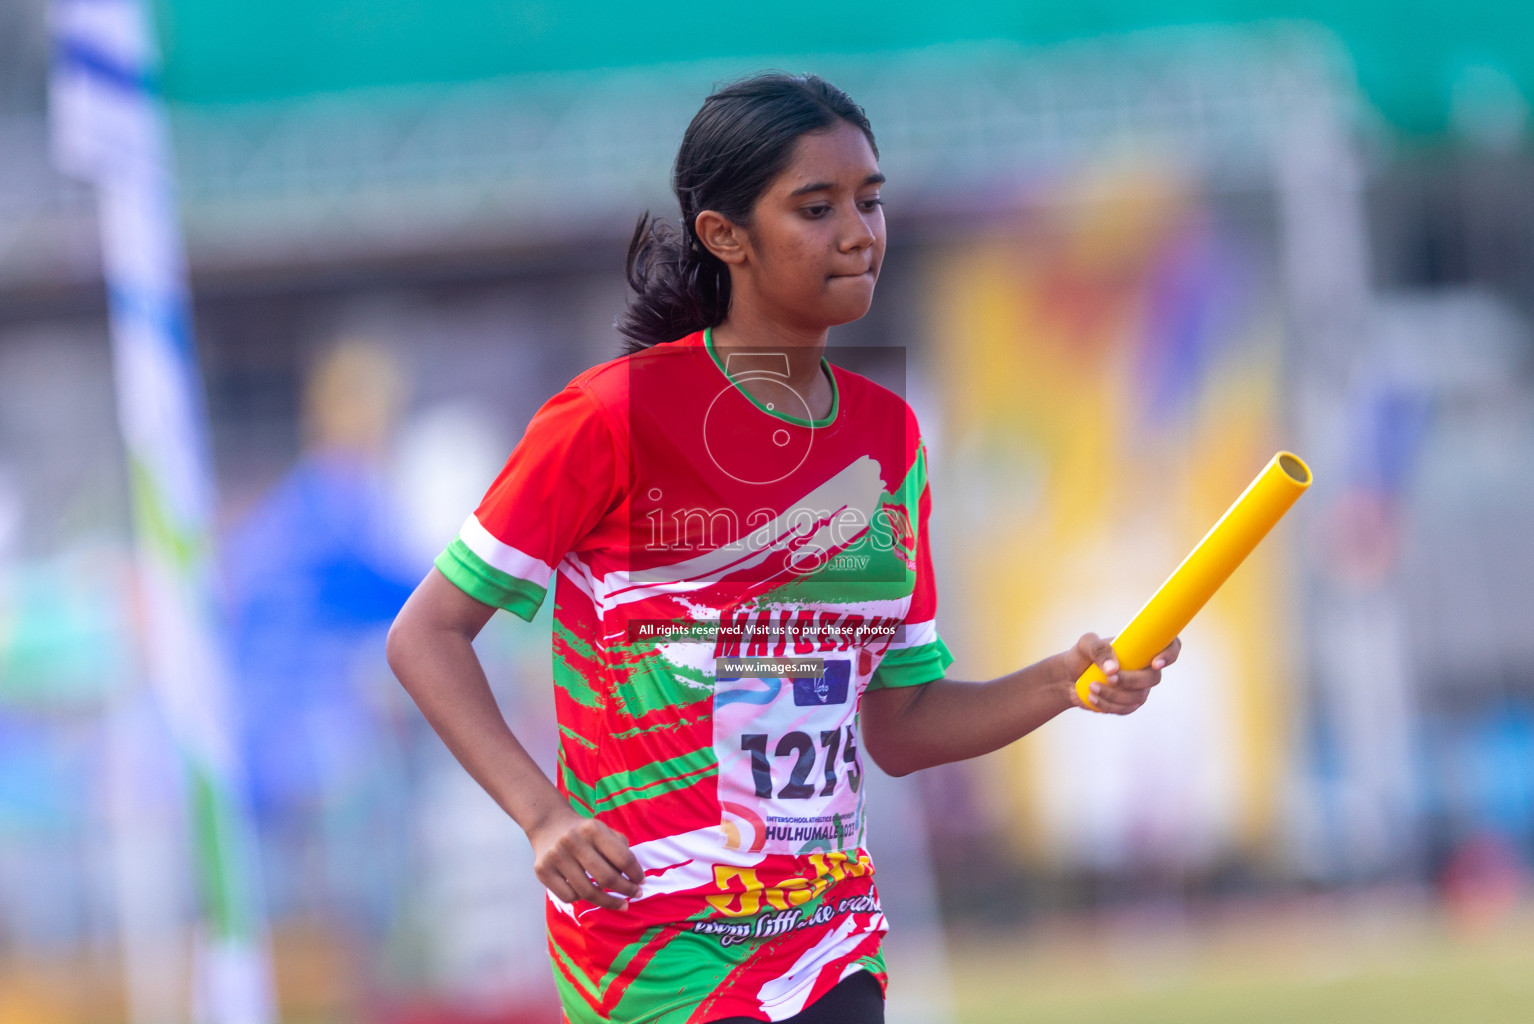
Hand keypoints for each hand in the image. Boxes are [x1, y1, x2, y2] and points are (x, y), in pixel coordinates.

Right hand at [527, 806, 643, 909]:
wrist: (549, 824)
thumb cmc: (585, 832)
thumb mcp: (605, 831)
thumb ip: (621, 850)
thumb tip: (634, 880)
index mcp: (593, 829)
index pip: (623, 858)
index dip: (636, 874)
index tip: (641, 883)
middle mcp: (573, 841)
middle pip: (606, 878)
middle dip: (626, 891)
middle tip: (635, 896)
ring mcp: (556, 857)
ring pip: (587, 892)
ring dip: (608, 902)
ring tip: (619, 903)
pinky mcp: (542, 871)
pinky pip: (569, 897)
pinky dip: (582, 899)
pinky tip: (588, 894)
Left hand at [1062, 632, 1180, 714]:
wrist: (1070, 677)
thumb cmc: (1082, 655)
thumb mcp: (1086, 645)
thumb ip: (1098, 649)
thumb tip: (1113, 668)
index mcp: (1141, 648)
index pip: (1170, 647)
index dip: (1169, 654)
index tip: (1155, 662)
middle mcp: (1145, 668)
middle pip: (1154, 678)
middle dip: (1132, 680)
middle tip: (1110, 677)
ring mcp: (1139, 688)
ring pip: (1138, 697)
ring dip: (1115, 694)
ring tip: (1092, 687)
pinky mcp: (1128, 704)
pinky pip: (1126, 709)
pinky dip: (1108, 705)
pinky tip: (1092, 697)